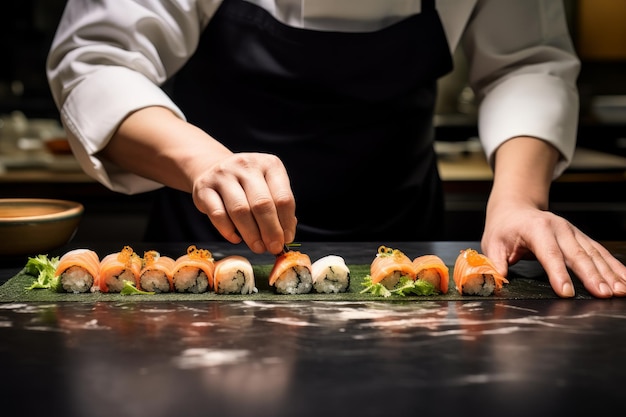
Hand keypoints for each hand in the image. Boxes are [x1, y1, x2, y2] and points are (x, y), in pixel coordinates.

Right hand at [192, 152, 296, 254]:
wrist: (213, 168)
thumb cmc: (247, 185)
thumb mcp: (268, 187)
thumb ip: (278, 209)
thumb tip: (284, 237)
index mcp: (269, 165)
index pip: (283, 197)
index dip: (286, 222)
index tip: (286, 240)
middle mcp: (246, 165)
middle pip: (262, 204)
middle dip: (270, 231)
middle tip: (273, 248)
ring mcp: (223, 175)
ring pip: (240, 210)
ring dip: (251, 234)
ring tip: (258, 247)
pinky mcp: (203, 188)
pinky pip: (218, 214)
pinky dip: (229, 231)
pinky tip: (236, 239)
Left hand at [481, 199, 625, 297]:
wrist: (515, 208)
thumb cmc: (503, 228)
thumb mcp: (492, 244)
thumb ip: (495, 263)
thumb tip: (497, 281)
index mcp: (535, 229)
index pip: (548, 253)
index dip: (557, 273)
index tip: (566, 292)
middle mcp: (558, 228)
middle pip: (577, 254)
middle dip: (591, 275)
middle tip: (603, 294)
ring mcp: (572, 232)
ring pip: (594, 253)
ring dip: (609, 272)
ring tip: (620, 290)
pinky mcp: (580, 238)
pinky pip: (600, 252)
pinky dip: (614, 266)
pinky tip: (624, 280)